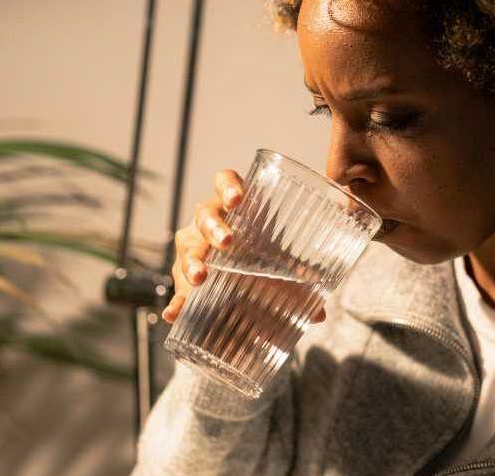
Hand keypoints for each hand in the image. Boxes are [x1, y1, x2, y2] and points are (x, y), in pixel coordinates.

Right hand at [161, 169, 327, 324]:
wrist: (237, 281)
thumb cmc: (260, 257)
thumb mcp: (279, 262)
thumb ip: (297, 280)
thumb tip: (319, 314)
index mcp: (234, 206)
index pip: (225, 181)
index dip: (228, 186)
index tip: (237, 199)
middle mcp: (208, 221)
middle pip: (205, 214)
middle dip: (214, 227)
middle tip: (227, 243)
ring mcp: (192, 246)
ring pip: (187, 247)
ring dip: (192, 262)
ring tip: (200, 278)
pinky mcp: (182, 275)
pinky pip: (176, 287)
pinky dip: (175, 301)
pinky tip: (175, 313)